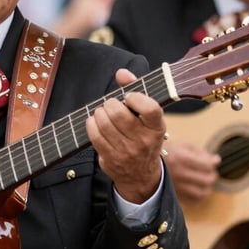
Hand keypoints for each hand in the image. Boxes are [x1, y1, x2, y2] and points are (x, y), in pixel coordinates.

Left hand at [86, 68, 165, 202]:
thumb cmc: (142, 136)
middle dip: (110, 104)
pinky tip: (95, 123)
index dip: (135, 97)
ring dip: (99, 113)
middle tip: (110, 105)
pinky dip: (91, 124)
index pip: (149, 108)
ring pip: (104, 123)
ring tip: (103, 114)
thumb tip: (121, 72)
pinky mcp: (111, 158)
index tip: (129, 97)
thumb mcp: (147, 117)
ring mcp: (127, 151)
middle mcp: (144, 140)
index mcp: (157, 127)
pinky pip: (94, 135)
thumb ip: (136, 90)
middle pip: (118, 113)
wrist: (141, 175)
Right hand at [161, 140, 219, 203]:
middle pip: (207, 179)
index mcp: (182, 158)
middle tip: (209, 171)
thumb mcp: (180, 145)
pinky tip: (198, 189)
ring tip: (205, 181)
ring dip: (207, 187)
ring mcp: (177, 185)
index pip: (208, 165)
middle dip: (212, 174)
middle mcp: (180, 173)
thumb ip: (199, 152)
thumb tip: (215, 160)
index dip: (214, 162)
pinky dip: (199, 197)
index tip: (215, 160)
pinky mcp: (174, 193)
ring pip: (202, 192)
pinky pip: (193, 200)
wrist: (142, 163)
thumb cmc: (162, 152)